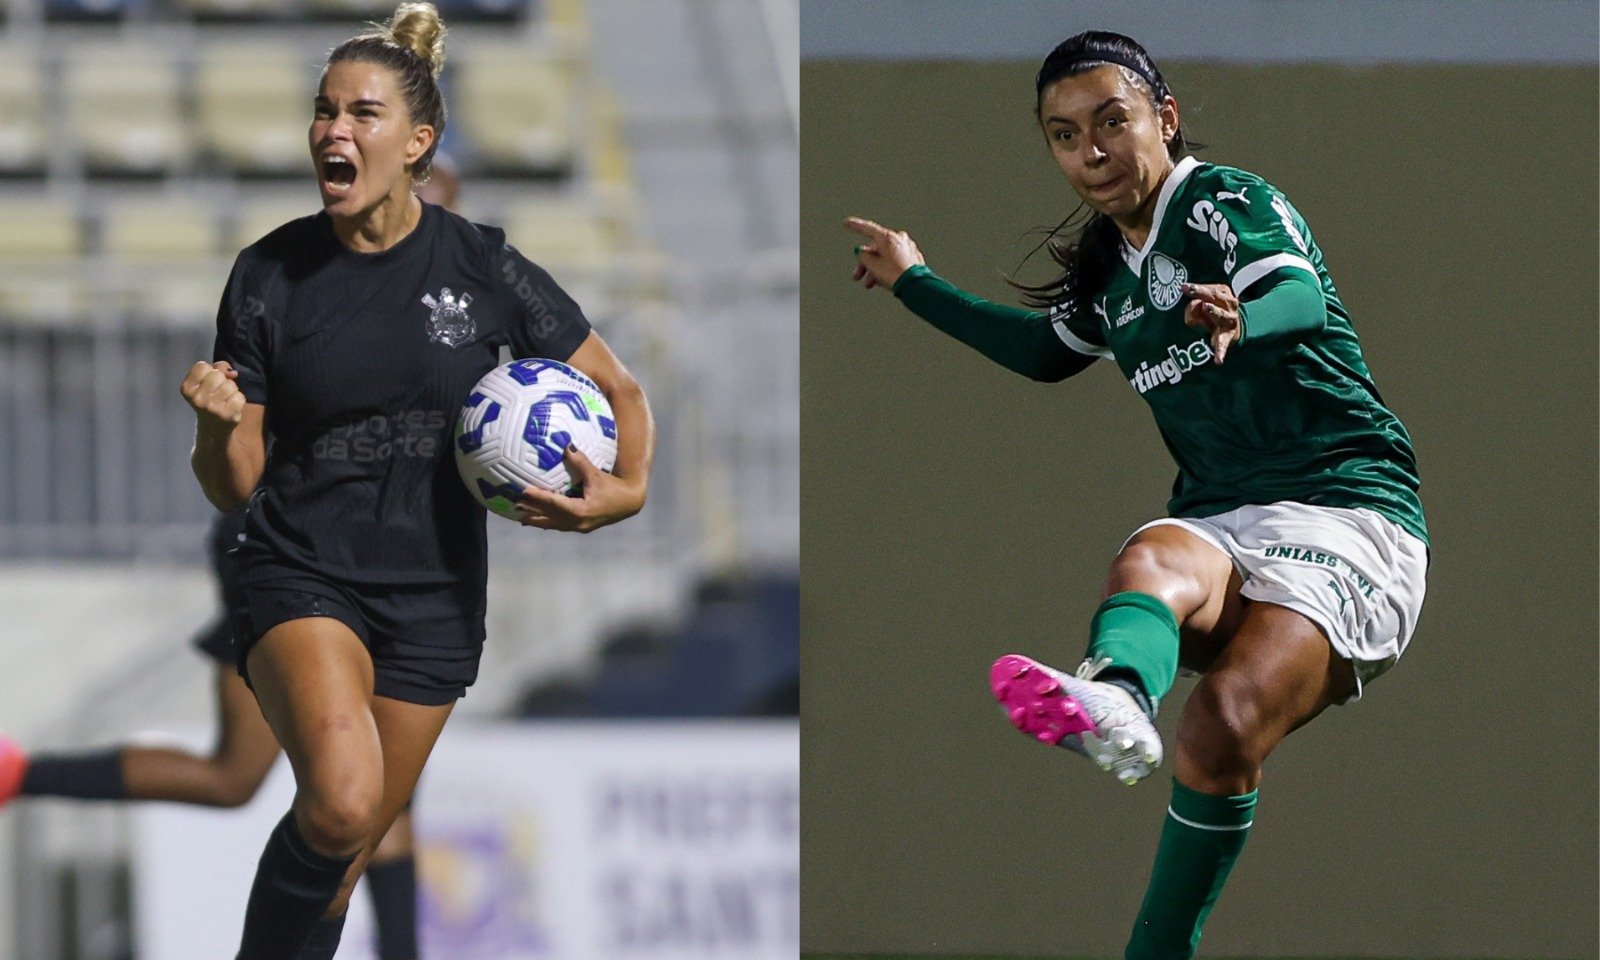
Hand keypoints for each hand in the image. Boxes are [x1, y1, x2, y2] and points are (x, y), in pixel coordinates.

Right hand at [180, 360, 245, 426]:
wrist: (213, 427)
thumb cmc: (210, 399)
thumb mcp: (206, 381)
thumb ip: (218, 368)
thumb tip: (232, 373)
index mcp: (187, 388)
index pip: (202, 366)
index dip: (210, 371)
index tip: (208, 382)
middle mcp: (196, 398)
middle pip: (217, 374)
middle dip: (222, 380)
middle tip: (218, 393)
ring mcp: (211, 407)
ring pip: (230, 385)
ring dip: (232, 390)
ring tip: (225, 399)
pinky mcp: (227, 414)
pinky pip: (240, 396)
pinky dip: (239, 399)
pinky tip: (231, 407)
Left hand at [515, 444, 644, 532]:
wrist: (630, 502)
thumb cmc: (613, 487)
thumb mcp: (596, 474)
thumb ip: (580, 461)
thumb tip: (566, 445)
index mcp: (580, 510)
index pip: (553, 503)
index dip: (537, 497)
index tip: (523, 492)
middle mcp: (577, 522)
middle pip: (550, 517)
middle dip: (532, 512)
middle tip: (515, 506)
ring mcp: (579, 527)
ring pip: (554, 525)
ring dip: (538, 521)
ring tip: (522, 519)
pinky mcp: (582, 527)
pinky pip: (561, 526)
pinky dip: (549, 523)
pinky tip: (541, 521)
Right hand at [844, 216, 925, 289]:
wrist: (915, 286)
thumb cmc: (895, 275)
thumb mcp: (872, 266)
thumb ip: (863, 256)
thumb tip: (862, 252)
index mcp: (887, 237)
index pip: (867, 228)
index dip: (854, 225)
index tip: (846, 222)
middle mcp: (899, 238)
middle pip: (876, 248)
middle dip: (866, 263)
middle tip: (857, 276)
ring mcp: (908, 247)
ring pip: (886, 255)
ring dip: (876, 268)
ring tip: (871, 283)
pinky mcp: (914, 257)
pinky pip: (896, 259)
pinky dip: (888, 267)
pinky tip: (884, 279)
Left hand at [1181, 283, 1241, 363]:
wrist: (1234, 326)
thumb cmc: (1213, 311)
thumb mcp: (1204, 305)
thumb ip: (1194, 306)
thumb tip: (1193, 308)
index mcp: (1223, 294)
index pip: (1210, 290)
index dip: (1197, 288)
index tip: (1184, 287)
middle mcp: (1229, 305)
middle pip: (1217, 298)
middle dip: (1206, 295)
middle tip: (1199, 296)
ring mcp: (1229, 321)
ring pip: (1222, 316)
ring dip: (1215, 312)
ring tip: (1207, 308)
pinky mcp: (1226, 337)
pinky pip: (1223, 345)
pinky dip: (1220, 352)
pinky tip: (1218, 361)